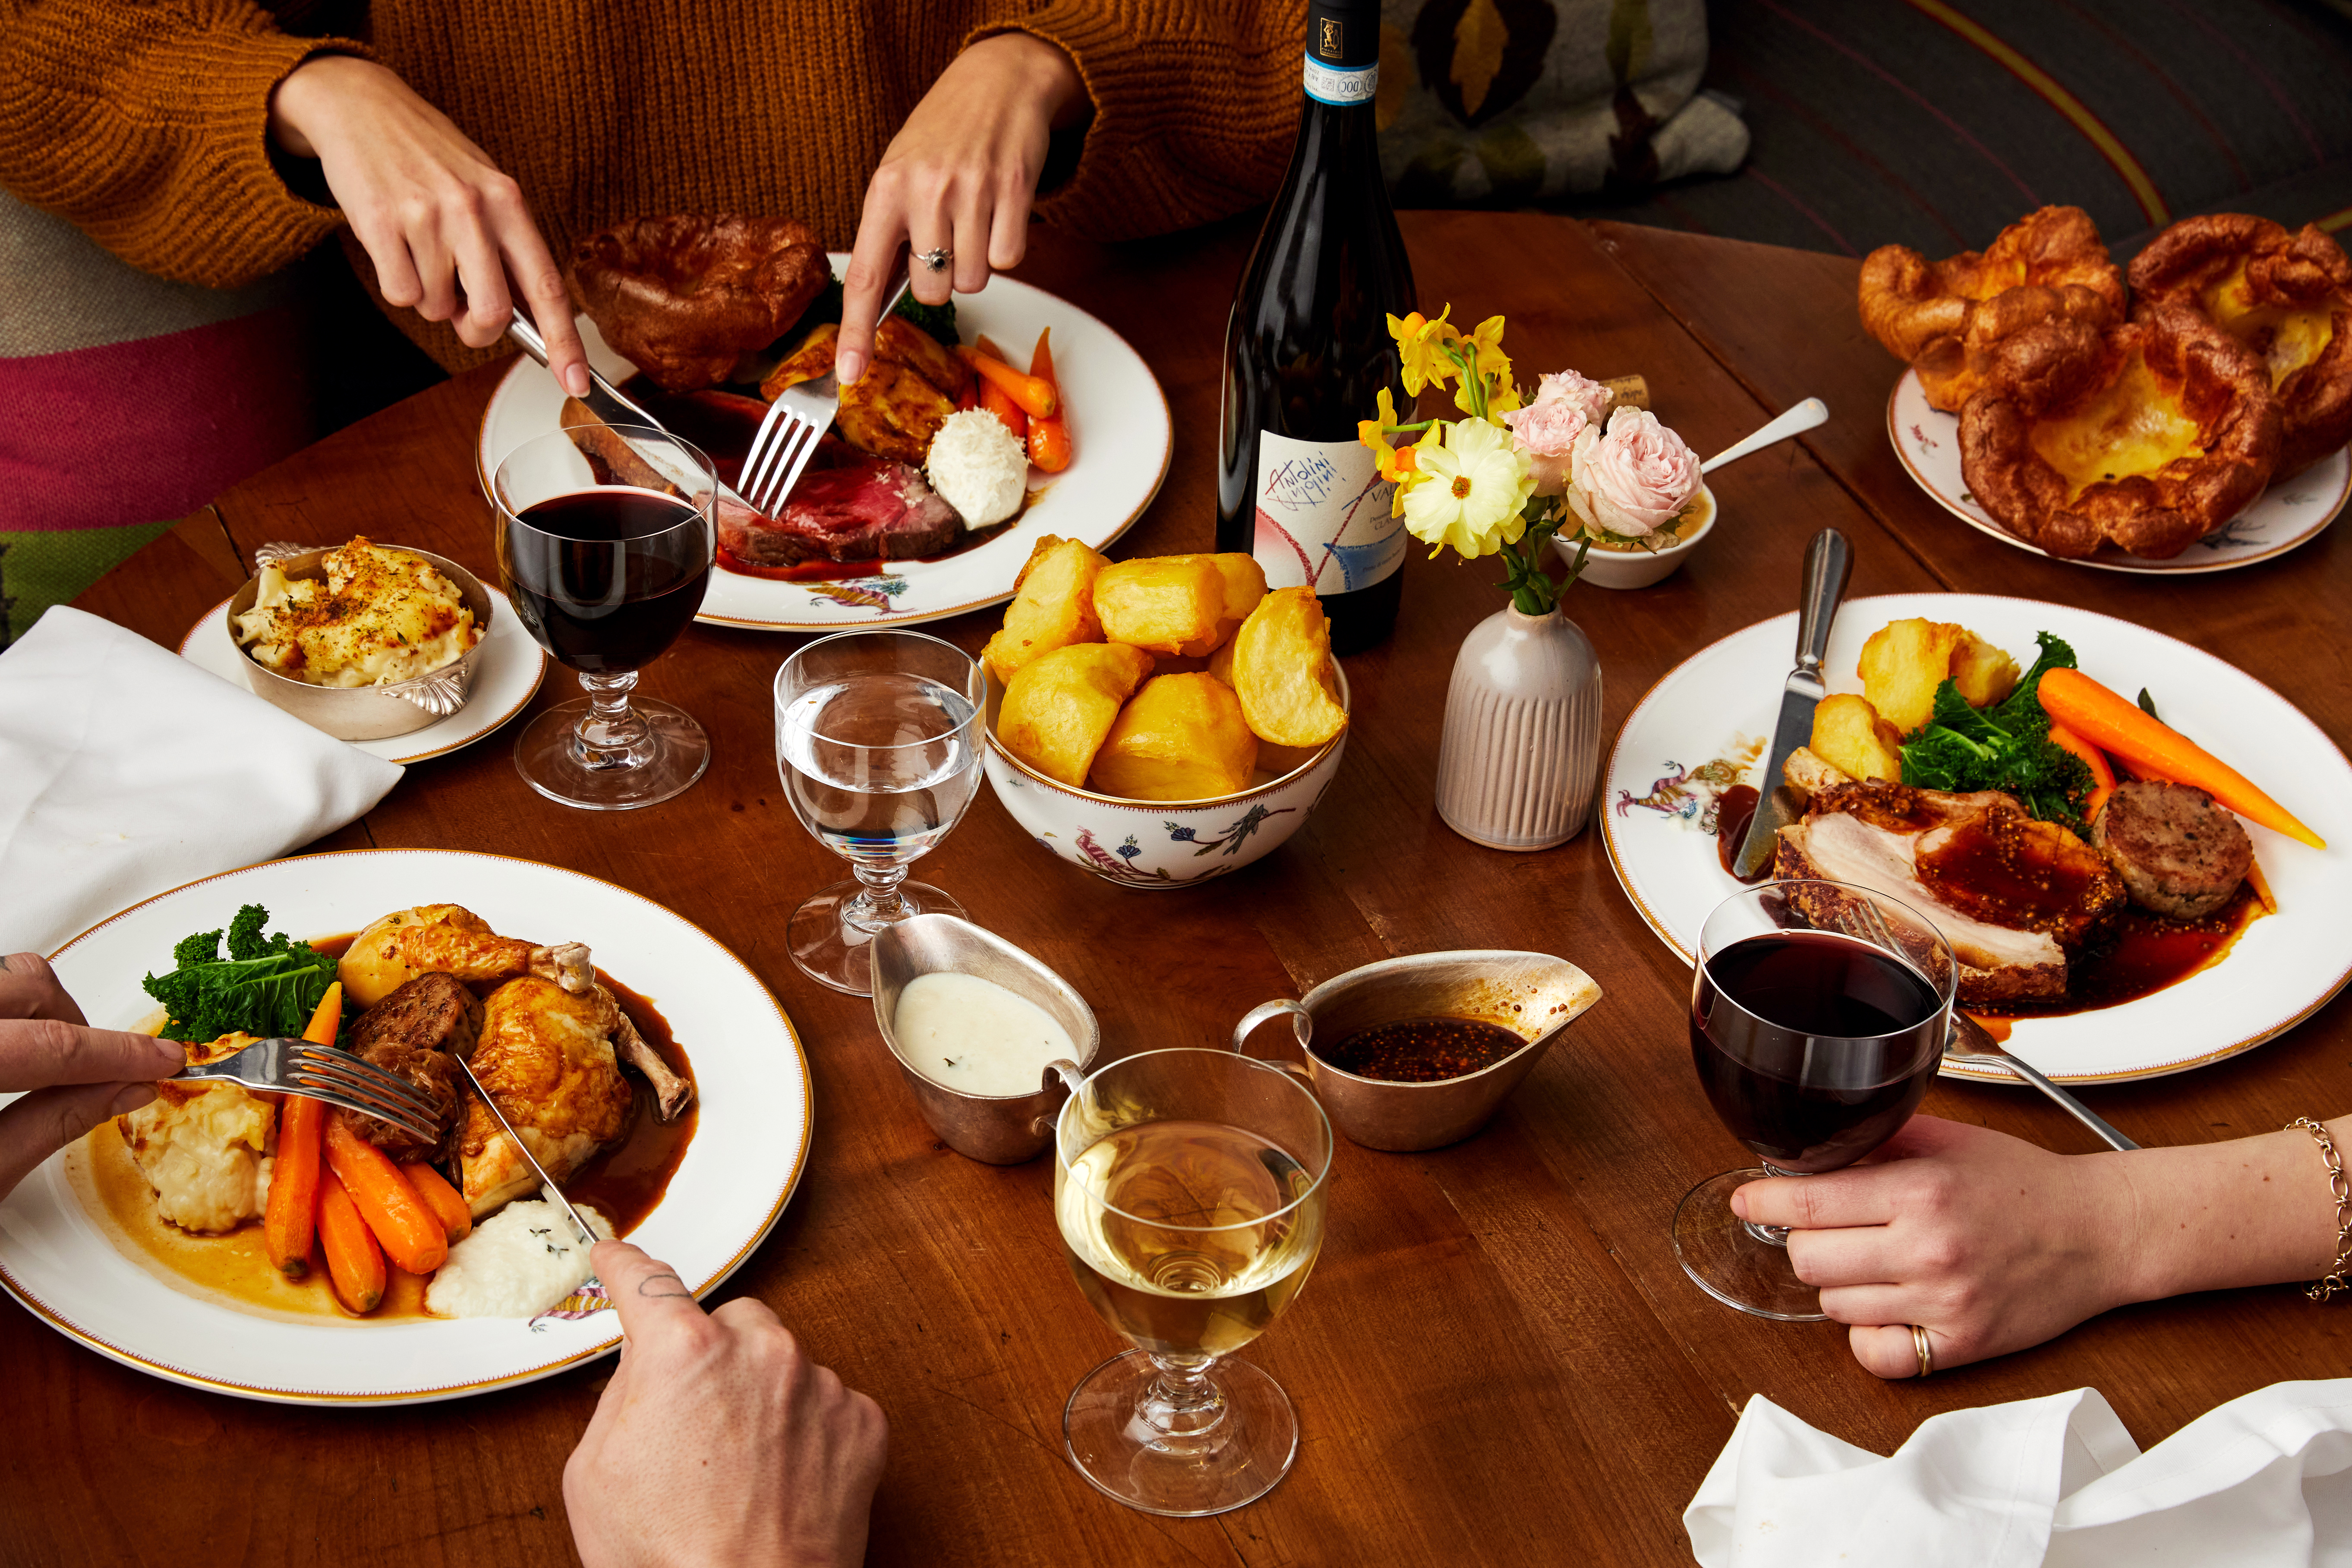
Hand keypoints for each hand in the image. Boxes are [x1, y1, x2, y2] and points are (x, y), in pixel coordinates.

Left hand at [0, 953, 183, 1199]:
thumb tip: (125, 1090)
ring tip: (47, 1061)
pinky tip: (11, 1053)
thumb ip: (49, 1126)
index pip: (54, 1047)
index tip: (166, 1060)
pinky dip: (12, 1014)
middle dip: (74, 1022)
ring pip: (6, 975)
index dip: (120, 1054)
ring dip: (39, 1013)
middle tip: (94, 1067)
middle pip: (28, 984)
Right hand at [268, 55, 589, 396]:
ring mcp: (425, 215)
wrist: (360, 104)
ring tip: (419, 248)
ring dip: (429, 295)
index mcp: (508, 201)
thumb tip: (525, 320)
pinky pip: (400, 293)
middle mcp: (472, 208)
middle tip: (462, 309)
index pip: (547, 287)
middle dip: (476, 329)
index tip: (576, 382)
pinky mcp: (380, 222)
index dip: (564, 342)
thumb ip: (506, 249)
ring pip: (438, 307)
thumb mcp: (484, 188)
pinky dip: (398, 284)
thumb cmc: (429, 155)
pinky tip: (394, 244)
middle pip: (492, 313)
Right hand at [565, 1241, 886, 1567]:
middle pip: (731, 1323)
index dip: (626, 1268)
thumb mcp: (596, 1472)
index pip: (648, 1284)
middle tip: (694, 1422)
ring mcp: (819, 1384)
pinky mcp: (862, 1423)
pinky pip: (827, 1404)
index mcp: (684, 1352)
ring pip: (783, 1363)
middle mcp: (760, 1350)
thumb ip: (623, 1395)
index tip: (619, 1259)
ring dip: (762, 1396)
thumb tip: (645, 1363)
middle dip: (712, 1356)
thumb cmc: (666, 1556)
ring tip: (741, 1470)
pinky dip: (807, 1431)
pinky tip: (782, 1480)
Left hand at [837, 32, 1087, 383]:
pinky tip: (999, 210)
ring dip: (975, 262)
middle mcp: (925, 192)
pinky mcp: (1014, 193)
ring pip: (973, 282)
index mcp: (885, 190)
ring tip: (974, 216)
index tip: (847, 373)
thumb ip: (891, 232)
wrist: (999, 80)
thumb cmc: (944, 133)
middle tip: (946, 237)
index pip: (864, 277)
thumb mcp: (901, 172)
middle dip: (941, 279)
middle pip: (931, 292)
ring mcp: (971, 193)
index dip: (856, 331)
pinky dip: (1007, 245)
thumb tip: (884, 301)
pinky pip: (1009, 259)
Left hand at [1733, 1116, 2134, 1378]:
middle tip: (1830, 1230)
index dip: (1763, 1200)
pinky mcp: (1962, 1345)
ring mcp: (1944, 1303)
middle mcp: (1928, 1249)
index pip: (1808, 1203)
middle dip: (1806, 1241)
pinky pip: (1876, 1355)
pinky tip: (1884, 1309)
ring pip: (1835, 1305)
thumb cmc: (2024, 1183)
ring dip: (1840, 1284)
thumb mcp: (1949, 1140)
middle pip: (1809, 1260)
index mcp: (1920, 1191)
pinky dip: (1867, 1335)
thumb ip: (1879, 1138)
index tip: (1746, 1199)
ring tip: (1874, 1262)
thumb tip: (1810, 1147)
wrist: (2101, 1231)